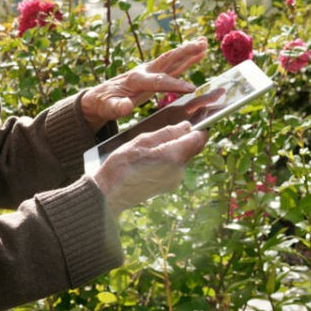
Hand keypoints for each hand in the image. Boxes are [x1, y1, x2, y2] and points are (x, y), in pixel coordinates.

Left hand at [80, 38, 208, 130]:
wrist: (99, 96)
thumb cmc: (103, 103)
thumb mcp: (107, 108)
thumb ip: (117, 107)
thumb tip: (125, 107)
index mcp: (135, 80)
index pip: (157, 81)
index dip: (174, 85)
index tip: (191, 89)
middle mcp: (144, 71)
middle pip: (166, 60)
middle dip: (184, 53)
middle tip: (201, 44)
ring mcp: (149, 71)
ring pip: (172, 59)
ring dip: (188, 51)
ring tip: (204, 42)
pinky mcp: (154, 74)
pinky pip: (173, 66)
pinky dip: (186, 59)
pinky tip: (199, 53)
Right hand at [89, 122, 206, 215]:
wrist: (110, 193)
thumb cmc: (122, 165)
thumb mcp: (142, 141)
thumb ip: (167, 133)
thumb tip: (187, 126)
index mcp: (174, 156)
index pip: (199, 137)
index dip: (201, 125)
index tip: (199, 116)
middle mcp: (179, 170)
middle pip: (193, 148)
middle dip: (187, 136)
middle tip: (174, 127)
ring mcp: (174, 180)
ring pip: (183, 157)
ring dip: (176, 147)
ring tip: (155, 143)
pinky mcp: (168, 186)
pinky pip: (175, 167)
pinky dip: (169, 158)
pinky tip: (152, 156)